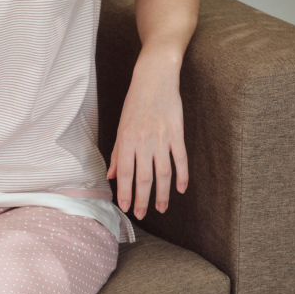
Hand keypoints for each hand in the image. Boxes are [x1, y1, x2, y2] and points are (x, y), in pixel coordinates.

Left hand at [107, 52, 187, 219]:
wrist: (155, 79)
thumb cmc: (135, 103)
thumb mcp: (120, 127)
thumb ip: (117, 153)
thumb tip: (112, 175)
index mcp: (127, 140)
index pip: (125, 173)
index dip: (124, 192)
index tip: (125, 208)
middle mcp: (144, 142)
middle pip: (143, 177)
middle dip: (142, 199)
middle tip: (141, 214)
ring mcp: (162, 138)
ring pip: (163, 173)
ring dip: (162, 193)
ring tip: (162, 208)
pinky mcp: (177, 133)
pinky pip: (180, 159)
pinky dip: (182, 175)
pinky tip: (181, 189)